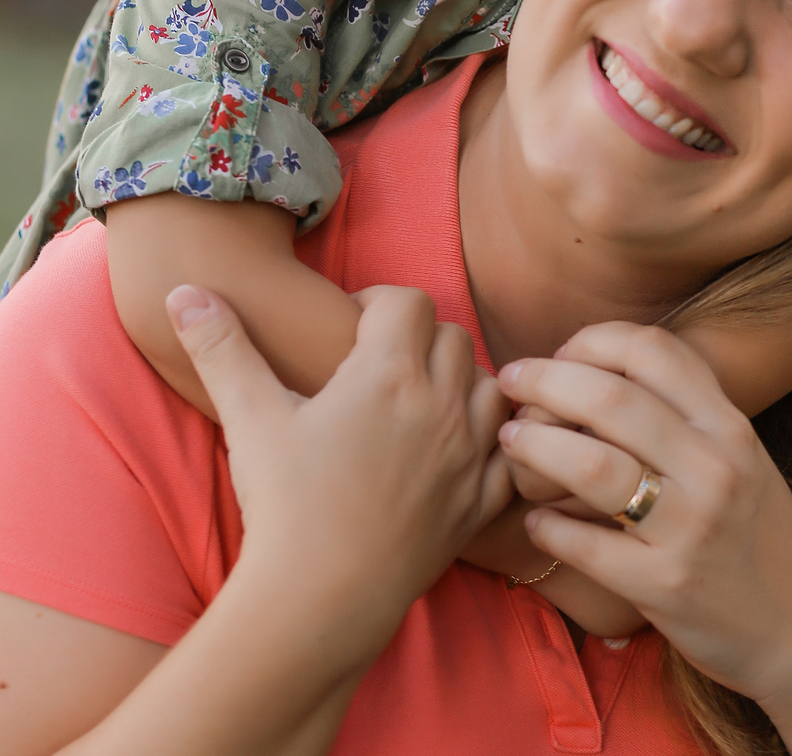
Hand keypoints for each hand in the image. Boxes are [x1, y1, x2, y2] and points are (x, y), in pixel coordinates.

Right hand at [168, 282, 513, 670]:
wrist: (317, 601)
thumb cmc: (283, 506)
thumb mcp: (249, 418)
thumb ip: (222, 348)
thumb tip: (184, 290)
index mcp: (388, 374)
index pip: (408, 302)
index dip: (379, 303)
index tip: (353, 326)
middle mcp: (440, 405)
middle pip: (452, 336)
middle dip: (420, 337)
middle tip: (382, 362)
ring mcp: (466, 455)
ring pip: (488, 387)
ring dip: (462, 382)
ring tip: (421, 400)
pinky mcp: (477, 504)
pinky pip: (506, 453)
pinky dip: (493, 443)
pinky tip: (462, 450)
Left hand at [495, 322, 791, 709]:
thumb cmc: (751, 531)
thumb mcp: (739, 453)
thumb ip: (682, 409)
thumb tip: (592, 365)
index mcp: (729, 426)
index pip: (653, 350)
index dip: (593, 341)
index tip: (561, 354)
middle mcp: (715, 468)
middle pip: (610, 400)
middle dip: (545, 382)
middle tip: (511, 382)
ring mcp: (691, 529)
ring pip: (592, 467)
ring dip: (535, 448)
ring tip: (512, 443)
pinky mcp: (665, 587)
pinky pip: (586, 545)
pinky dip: (547, 525)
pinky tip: (536, 518)